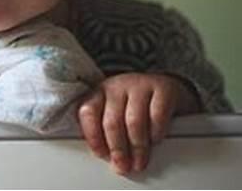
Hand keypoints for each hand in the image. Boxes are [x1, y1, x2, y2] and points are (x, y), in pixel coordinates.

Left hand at [78, 73, 199, 174]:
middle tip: (123, 166)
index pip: (88, 113)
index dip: (93, 137)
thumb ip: (106, 130)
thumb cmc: (135, 104)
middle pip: (112, 121)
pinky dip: (155, 133)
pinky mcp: (162, 88)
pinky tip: (155, 141)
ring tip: (139, 162)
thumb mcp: (115, 111)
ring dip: (137, 147)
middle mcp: (116, 86)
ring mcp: (139, 85)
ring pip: (133, 121)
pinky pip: (157, 116)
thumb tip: (109, 158)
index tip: (102, 155)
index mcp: (100, 92)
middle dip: (117, 149)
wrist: (164, 86)